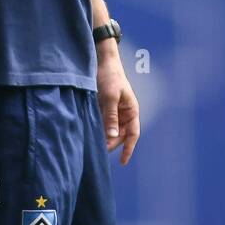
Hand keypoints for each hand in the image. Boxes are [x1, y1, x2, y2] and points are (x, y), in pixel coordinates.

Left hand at [96, 46, 140, 164]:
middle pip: (121, 135)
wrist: (102, 62)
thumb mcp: (109, 98)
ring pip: (111, 130)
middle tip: (99, 149)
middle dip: (112, 143)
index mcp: (132, 111)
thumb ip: (110, 117)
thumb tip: (111, 137)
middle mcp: (125, 113)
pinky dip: (99, 129)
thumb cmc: (110, 78)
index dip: (128, 149)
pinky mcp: (106, 108)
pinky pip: (104, 123)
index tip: (123, 162)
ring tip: (94, 142)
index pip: (133, 135)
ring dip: (105, 137)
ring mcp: (116, 111)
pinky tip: (91, 133)